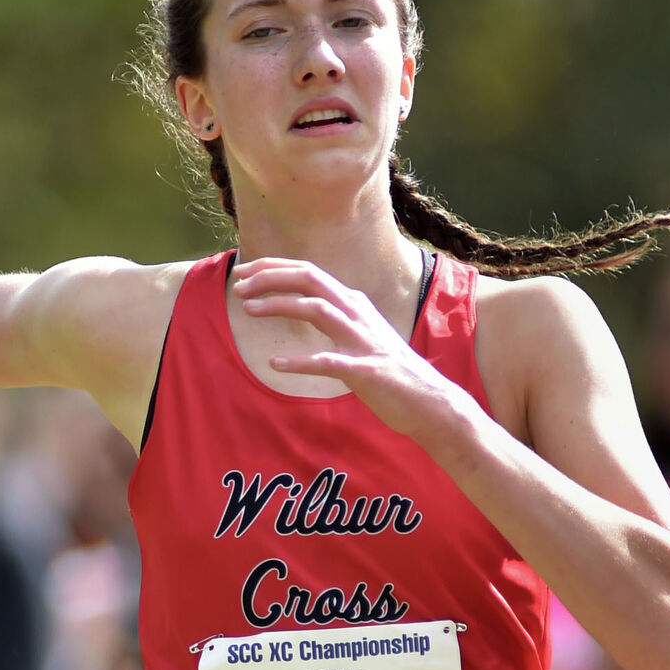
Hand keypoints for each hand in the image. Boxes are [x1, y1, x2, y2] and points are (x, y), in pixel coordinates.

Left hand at [231, 257, 464, 442]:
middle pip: (310, 279)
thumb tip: (310, 303)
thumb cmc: (390, 371)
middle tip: (239, 285)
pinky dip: (299, 362)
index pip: (310, 272)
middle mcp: (358, 314)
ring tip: (248, 310)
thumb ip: (338, 317)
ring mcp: (362, 341)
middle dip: (271, 278)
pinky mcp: (365, 371)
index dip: (274, 268)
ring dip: (280, 305)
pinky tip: (275, 364)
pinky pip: (327, 362)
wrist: (430, 401)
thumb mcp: (362, 334)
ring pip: (316, 310)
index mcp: (354, 304)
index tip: (244, 272)